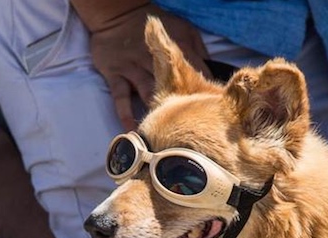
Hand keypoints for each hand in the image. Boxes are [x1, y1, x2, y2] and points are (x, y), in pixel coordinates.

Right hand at [88, 4, 209, 130]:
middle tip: (190, 125)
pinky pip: (121, 98)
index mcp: (171, 49)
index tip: (211, 107)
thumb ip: (198, 49)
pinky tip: (132, 129)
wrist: (115, 15)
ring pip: (146, 91)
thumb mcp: (182, 29)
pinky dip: (126, 115)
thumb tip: (212, 70)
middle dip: (181, 103)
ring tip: (163, 132)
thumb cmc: (155, 25)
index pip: (193, 70)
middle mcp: (151, 59)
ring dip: (155, 111)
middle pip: (170, 83)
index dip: (204, 88)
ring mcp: (132, 68)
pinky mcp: (116, 75)